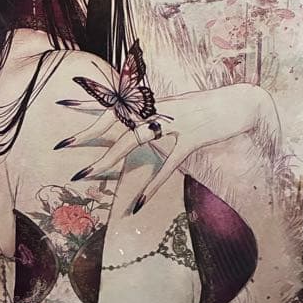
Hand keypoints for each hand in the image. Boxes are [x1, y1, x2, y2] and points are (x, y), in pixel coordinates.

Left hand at [55, 84, 278, 211]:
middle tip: (61, 146)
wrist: (241, 103)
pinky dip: (153, 185)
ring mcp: (175, 122)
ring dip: (109, 159)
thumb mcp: (177, 110)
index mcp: (154, 102)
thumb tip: (135, 127)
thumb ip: (154, 119)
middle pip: (115, 121)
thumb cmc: (208, 109)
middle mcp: (159, 108)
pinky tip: (138, 203)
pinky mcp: (193, 138)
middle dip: (87, 134)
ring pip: (134, 140)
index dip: (88, 102)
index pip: (115, 99)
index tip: (61, 104)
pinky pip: (168, 165)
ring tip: (88, 174)